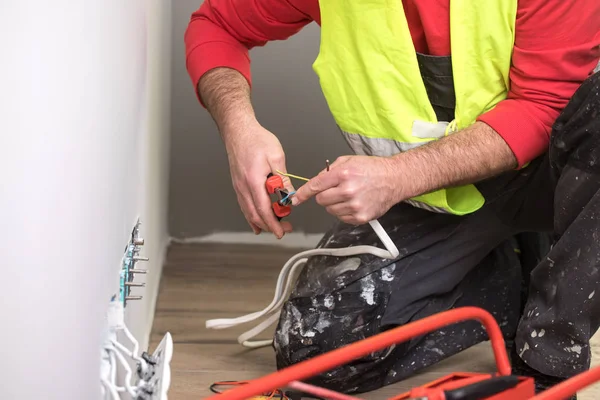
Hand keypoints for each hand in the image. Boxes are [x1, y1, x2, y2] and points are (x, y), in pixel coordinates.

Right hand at [224, 120, 294, 237]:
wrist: (238, 130)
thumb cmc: (256, 139)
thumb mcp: (276, 156)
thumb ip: (283, 178)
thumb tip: (290, 194)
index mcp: (253, 180)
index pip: (263, 208)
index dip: (273, 223)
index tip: (281, 232)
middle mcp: (243, 186)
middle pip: (255, 214)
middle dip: (270, 225)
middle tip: (285, 229)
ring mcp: (238, 187)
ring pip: (248, 212)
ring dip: (262, 222)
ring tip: (276, 226)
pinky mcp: (238, 185)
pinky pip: (244, 205)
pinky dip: (252, 216)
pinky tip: (257, 222)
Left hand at [293, 155, 401, 224]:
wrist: (394, 179)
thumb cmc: (373, 169)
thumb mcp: (349, 161)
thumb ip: (330, 170)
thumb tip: (316, 181)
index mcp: (343, 174)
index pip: (316, 186)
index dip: (303, 194)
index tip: (296, 199)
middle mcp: (348, 190)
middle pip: (321, 200)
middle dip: (325, 195)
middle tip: (337, 190)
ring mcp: (354, 205)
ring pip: (330, 210)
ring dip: (335, 204)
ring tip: (349, 195)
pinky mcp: (360, 217)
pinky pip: (342, 218)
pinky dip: (344, 212)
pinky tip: (355, 203)